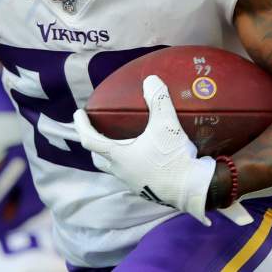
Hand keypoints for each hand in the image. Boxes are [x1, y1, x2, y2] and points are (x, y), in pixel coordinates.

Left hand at [73, 75, 218, 223]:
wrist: (193, 191)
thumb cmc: (173, 158)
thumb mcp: (167, 125)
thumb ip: (158, 100)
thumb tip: (151, 80)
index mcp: (118, 156)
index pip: (89, 139)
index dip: (81, 125)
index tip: (78, 113)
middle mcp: (121, 171)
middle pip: (99, 157)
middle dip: (95, 143)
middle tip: (98, 129)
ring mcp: (133, 183)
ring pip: (115, 168)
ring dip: (113, 155)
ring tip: (122, 142)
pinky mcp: (146, 190)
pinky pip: (131, 175)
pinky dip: (131, 163)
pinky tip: (144, 156)